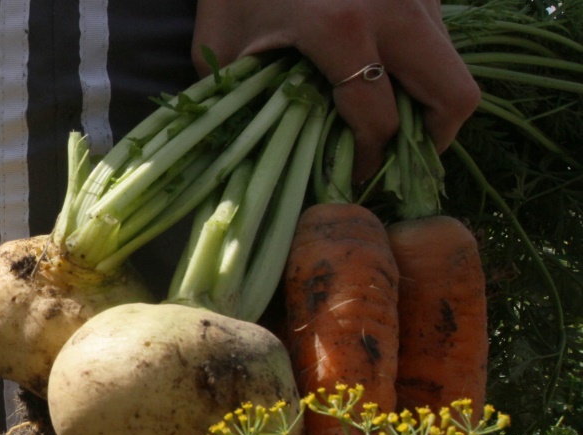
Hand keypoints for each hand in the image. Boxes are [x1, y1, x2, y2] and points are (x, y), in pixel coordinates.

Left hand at [192, 0, 480, 180]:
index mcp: (342, 29)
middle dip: (431, 141)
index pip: (381, 121)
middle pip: (454, 95)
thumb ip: (242, 101)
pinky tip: (383, 76)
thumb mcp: (223, 45)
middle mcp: (395, 8)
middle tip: (398, 159)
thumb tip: (253, 156)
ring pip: (453, 65)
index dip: (370, 162)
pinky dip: (421, 67)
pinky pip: (439, 38)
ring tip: (389, 123)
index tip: (354, 176)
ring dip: (427, 101)